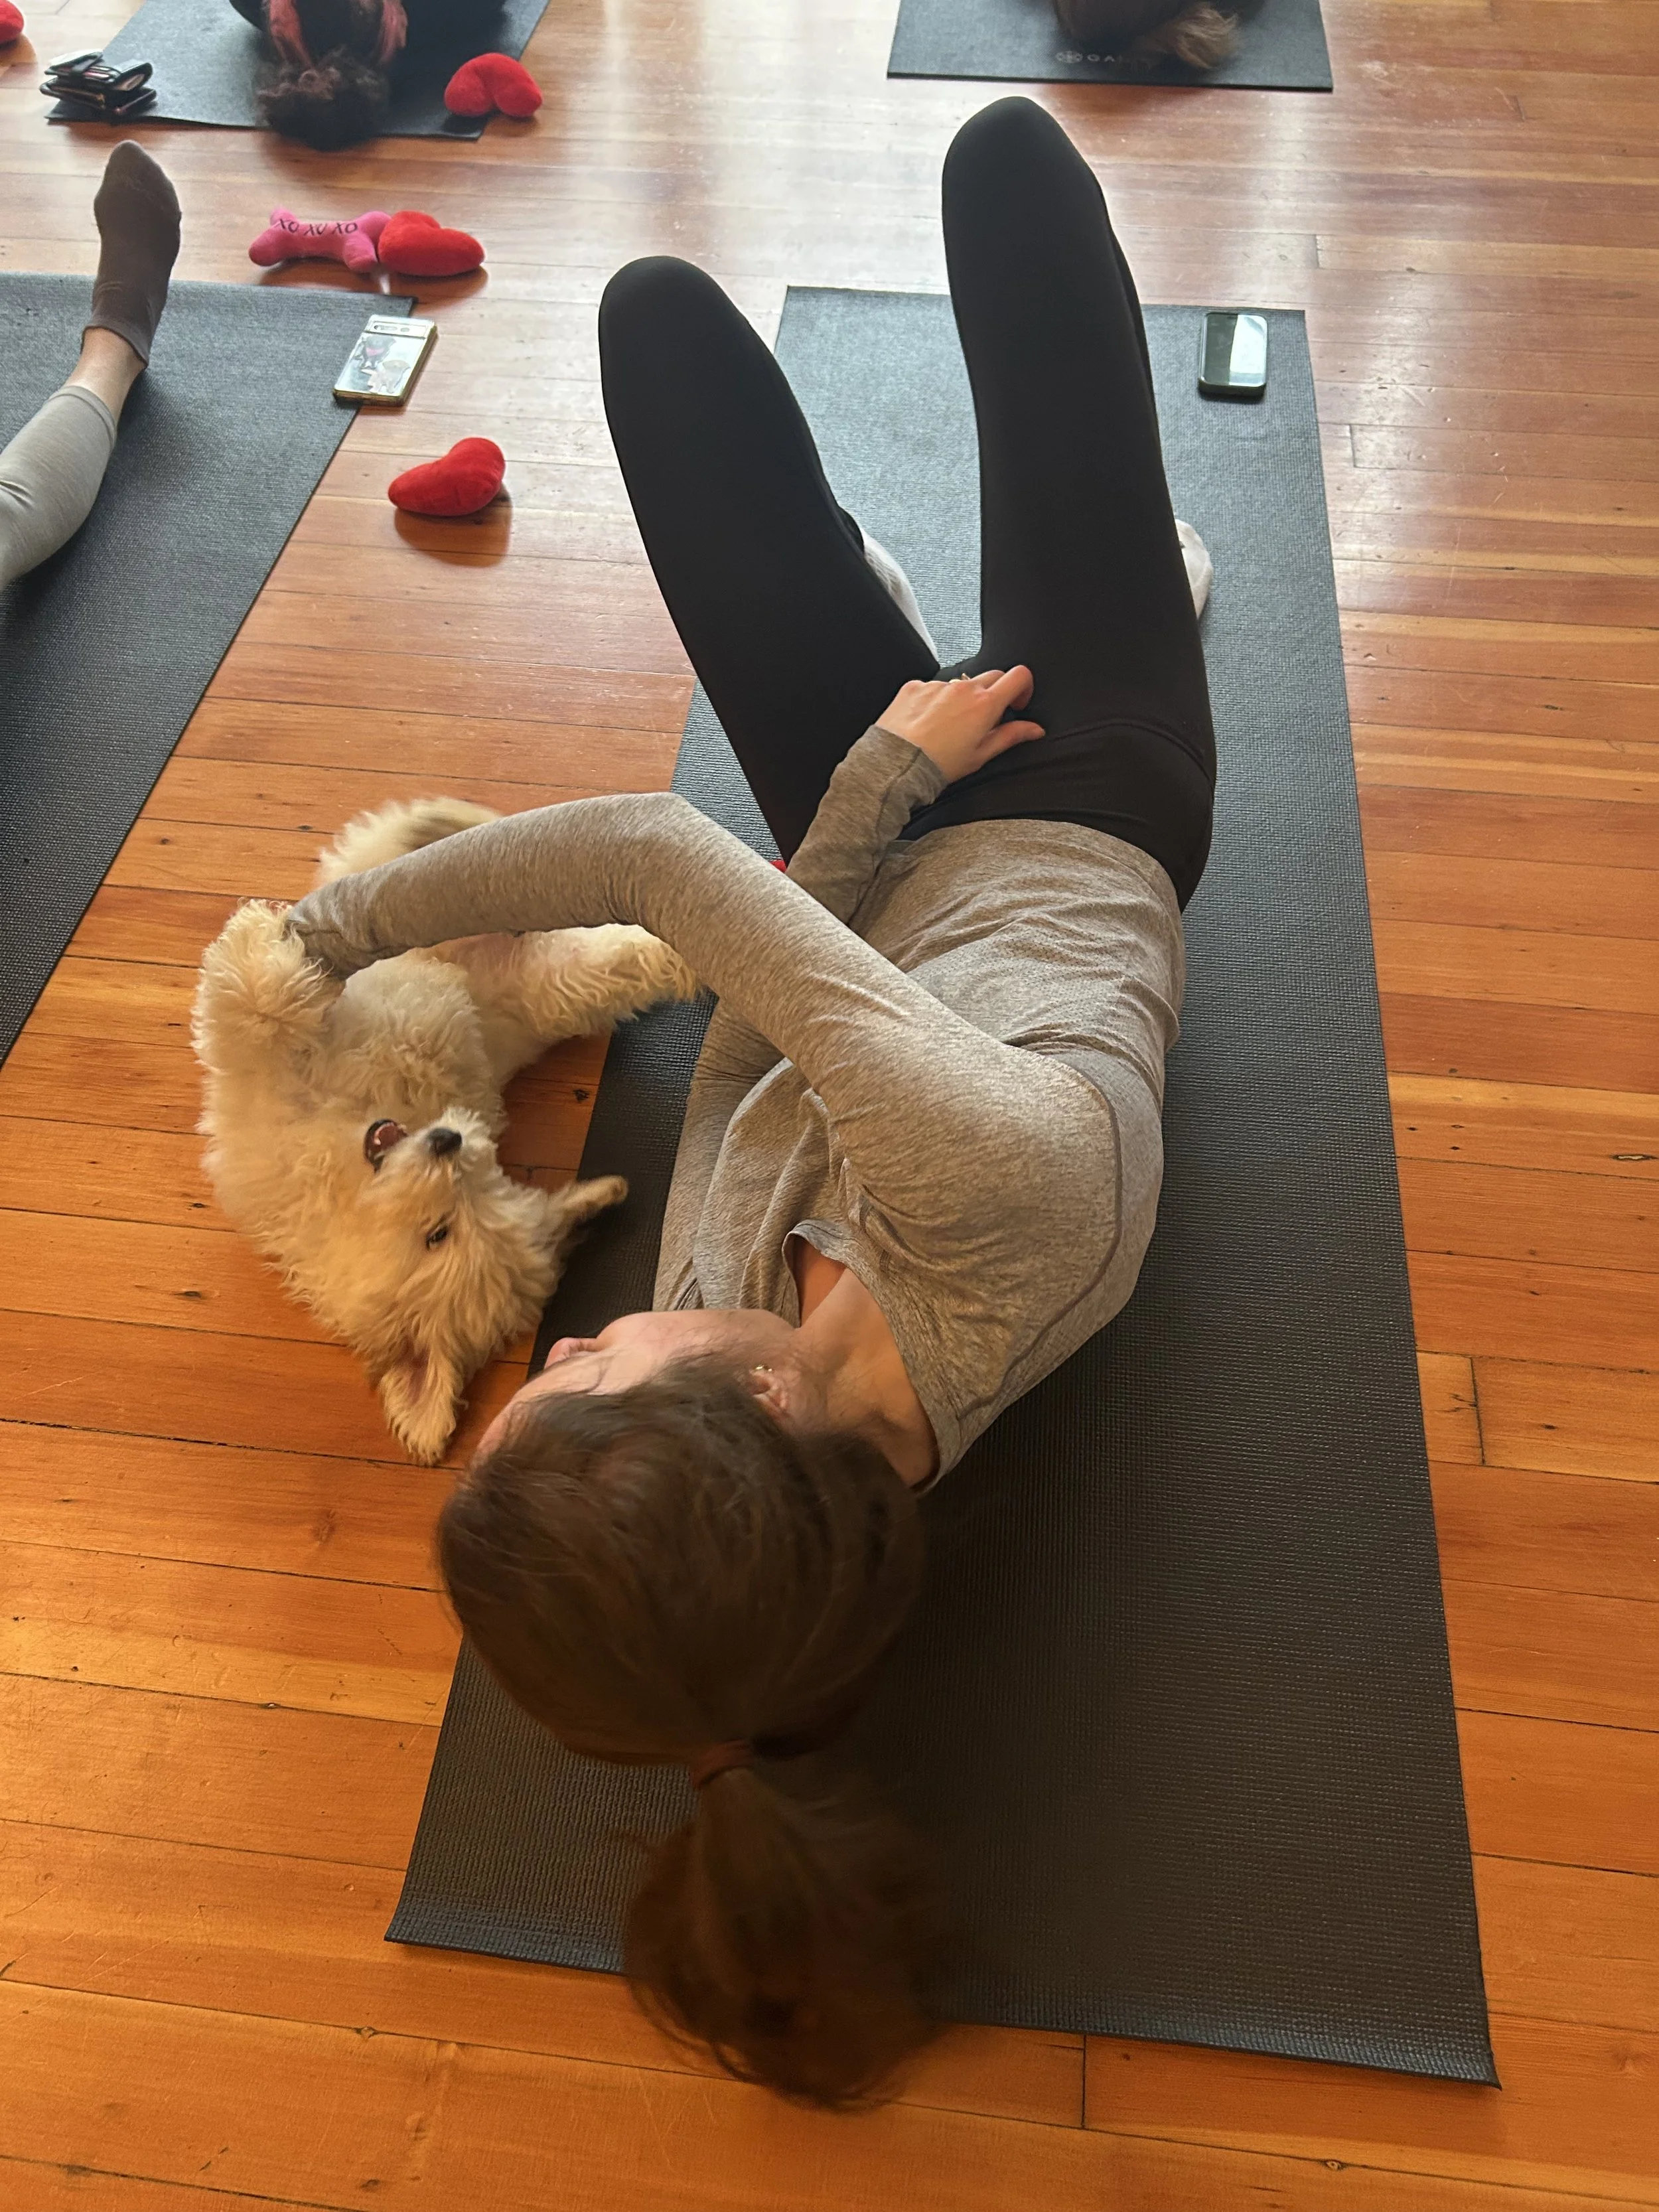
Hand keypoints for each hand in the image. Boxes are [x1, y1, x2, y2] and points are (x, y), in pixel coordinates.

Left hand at [877, 666, 1043, 784]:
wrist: (896, 764)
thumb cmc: (938, 764)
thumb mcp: (981, 755)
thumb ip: (1011, 736)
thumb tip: (1033, 729)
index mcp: (985, 704)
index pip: (1019, 676)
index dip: (1024, 687)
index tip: (1017, 703)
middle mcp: (963, 687)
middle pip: (992, 675)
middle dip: (995, 692)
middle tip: (985, 718)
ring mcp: (938, 685)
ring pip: (960, 683)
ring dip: (962, 698)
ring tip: (949, 727)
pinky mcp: (915, 686)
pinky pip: (933, 687)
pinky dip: (936, 700)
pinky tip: (927, 722)